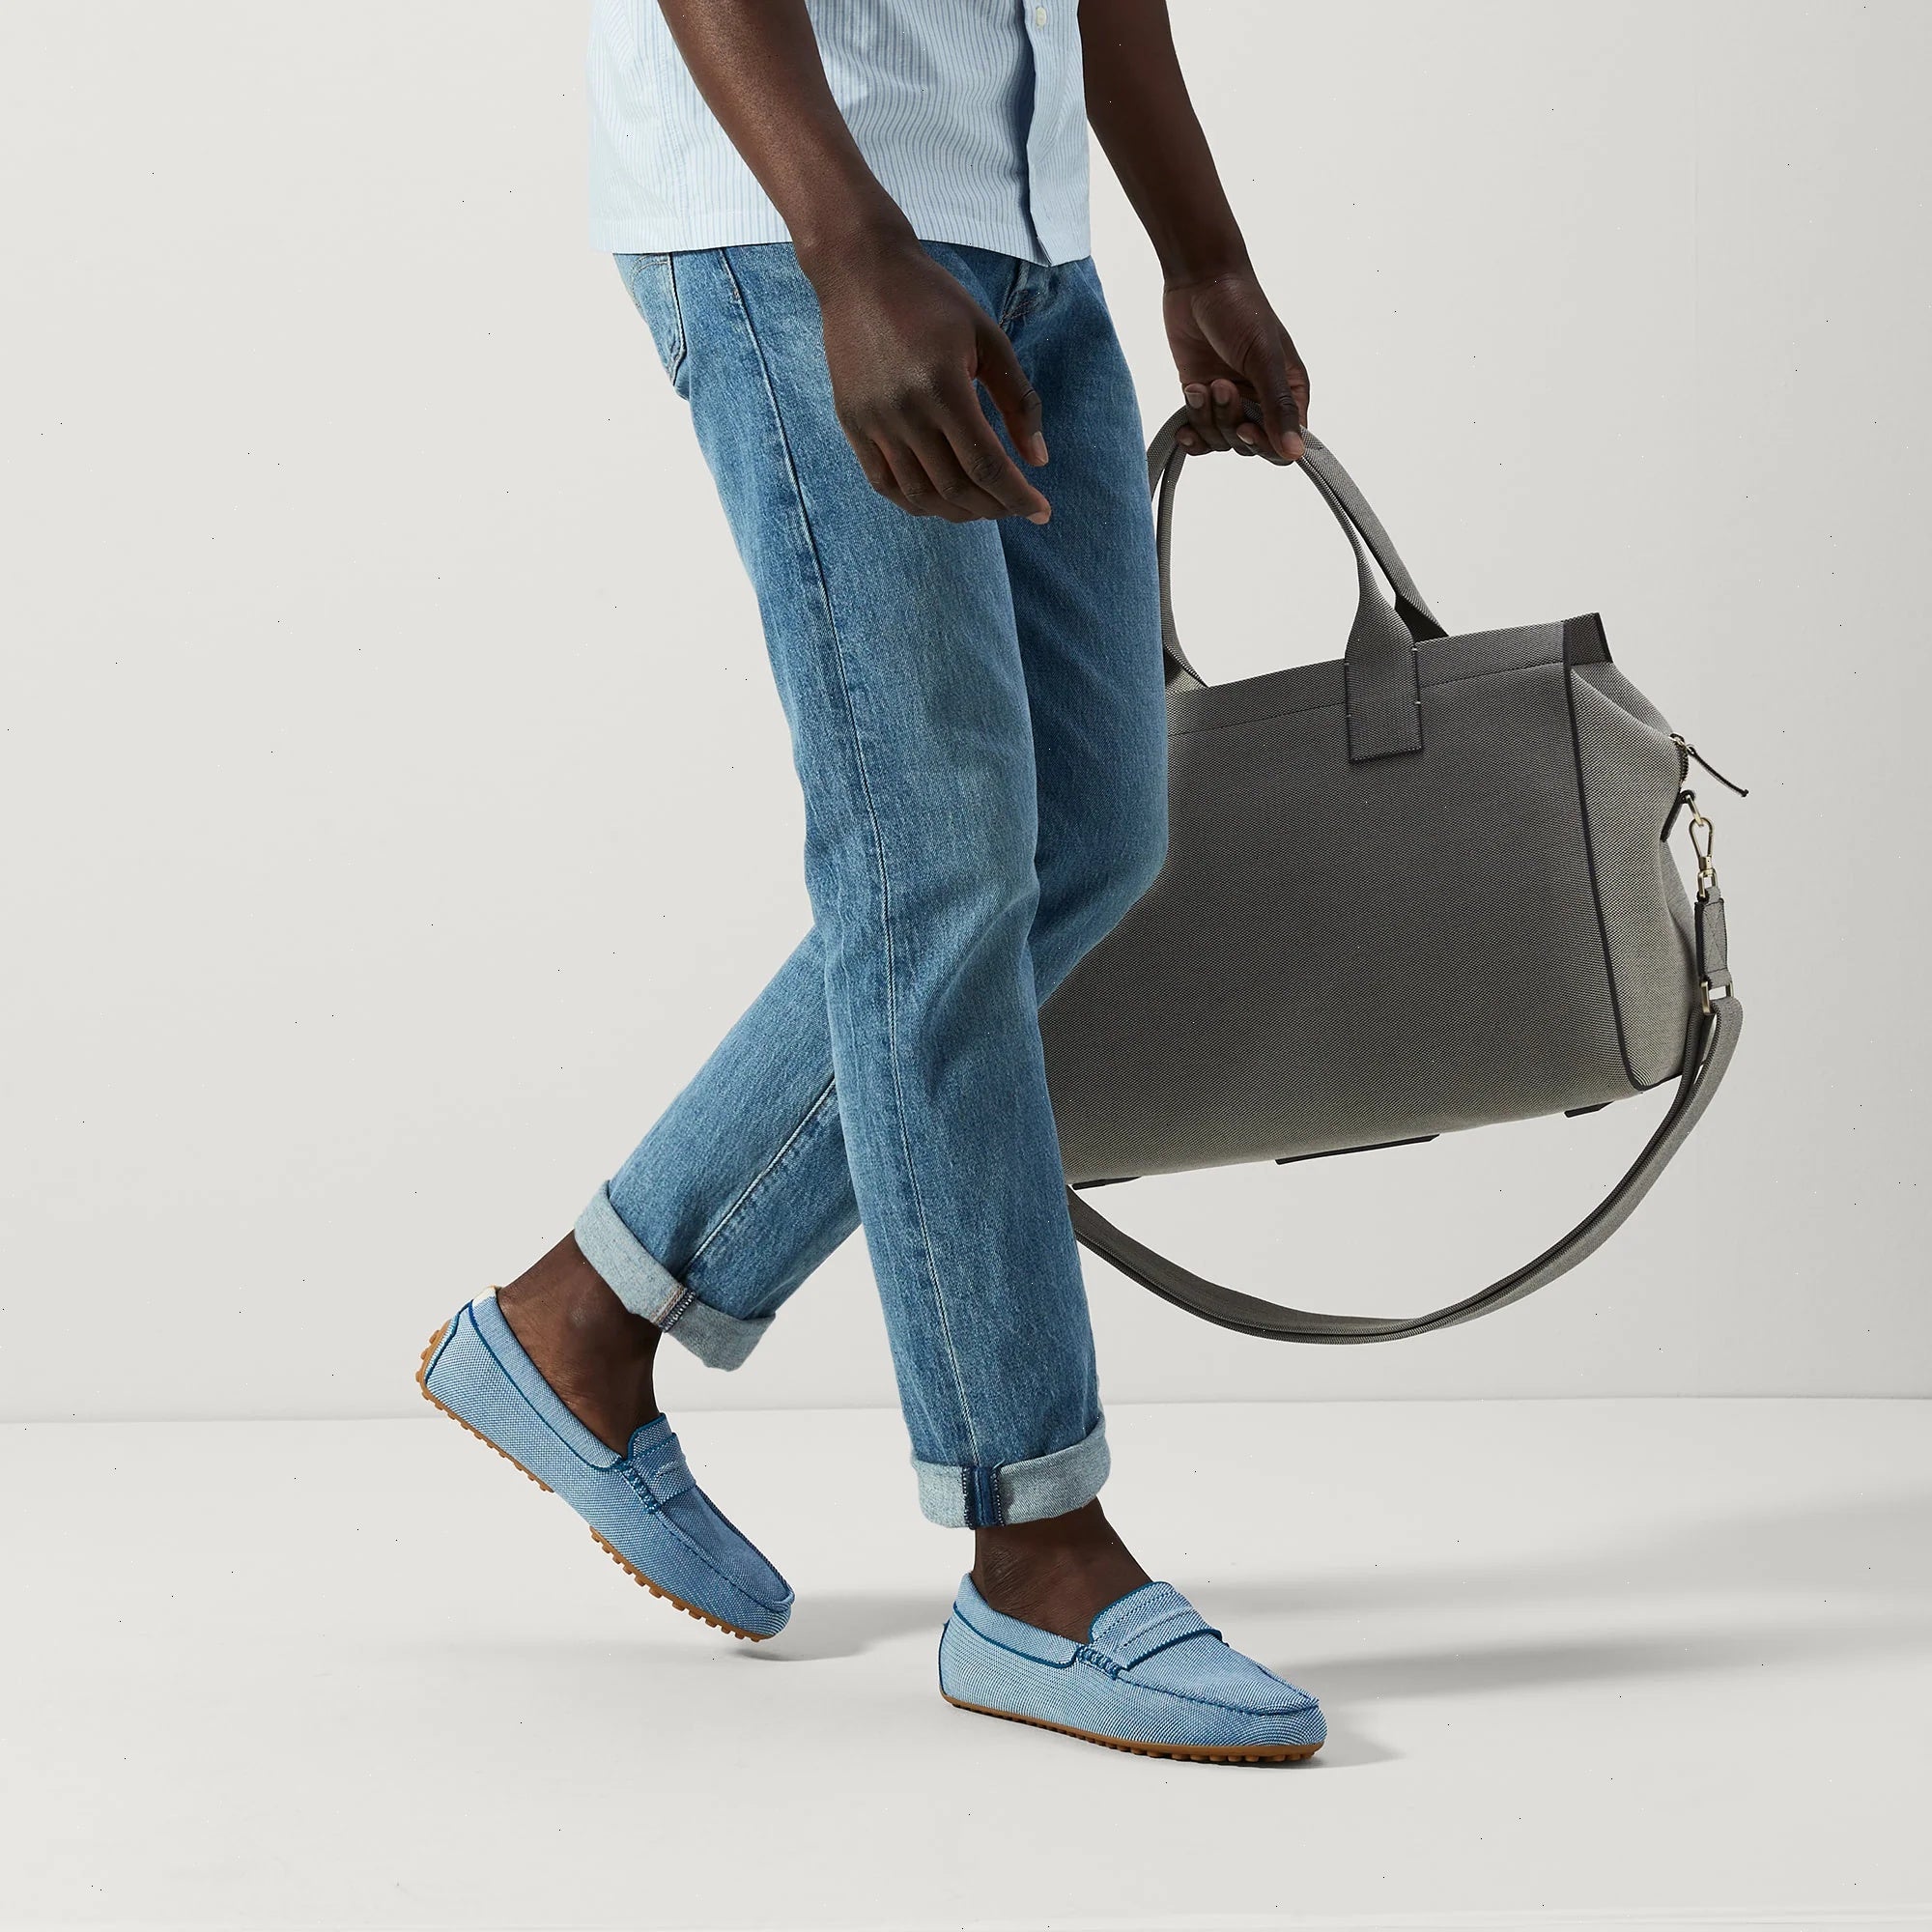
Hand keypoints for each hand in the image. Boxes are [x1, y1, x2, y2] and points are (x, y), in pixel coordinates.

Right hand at [806, 235, 1050, 523]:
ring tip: (983, 507)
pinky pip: (884, 483)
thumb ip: (1018, 400)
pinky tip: (941, 502)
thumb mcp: (988, 338)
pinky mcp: (852, 423)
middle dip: (994, 507)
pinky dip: (916, 502)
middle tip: (1015, 506)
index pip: (986, 464)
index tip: (1041, 511)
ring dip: (958, 512)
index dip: (1017, 496)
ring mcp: (874, 421)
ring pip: (920, 494)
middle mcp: (905, 410)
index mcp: (943, 386)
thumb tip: (1038, 460)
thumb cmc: (933, 300)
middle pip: (955, 487)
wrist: (860, 272)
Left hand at [1163, 268, 1308, 463]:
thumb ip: (1279, 407)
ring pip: (1220, 440)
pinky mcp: (1202, 397)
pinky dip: (1191, 430)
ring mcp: (1230, 401)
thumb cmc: (1241, 308)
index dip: (1263, 445)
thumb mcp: (1264, 358)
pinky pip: (1199, 434)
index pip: (1282, 446)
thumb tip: (1295, 453)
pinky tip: (1185, 417)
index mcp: (1289, 392)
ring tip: (1201, 385)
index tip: (1246, 427)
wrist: (1199, 280)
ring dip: (1206, 418)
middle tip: (1219, 385)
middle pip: (1247, 447)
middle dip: (1229, 422)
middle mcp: (1261, 401)